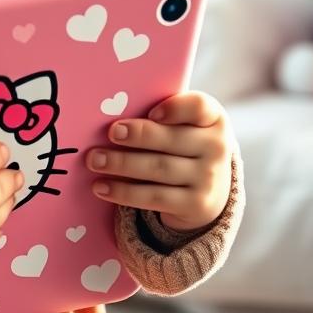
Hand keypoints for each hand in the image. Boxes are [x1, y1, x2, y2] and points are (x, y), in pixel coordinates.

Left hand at [85, 91, 233, 233]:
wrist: (208, 191)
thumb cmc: (182, 145)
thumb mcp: (182, 127)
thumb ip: (159, 118)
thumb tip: (111, 117)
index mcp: (213, 118)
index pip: (200, 107)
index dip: (176, 109)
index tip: (151, 112)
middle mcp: (217, 147)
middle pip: (172, 139)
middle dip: (138, 136)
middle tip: (110, 133)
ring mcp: (209, 178)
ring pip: (158, 168)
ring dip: (121, 164)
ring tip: (95, 160)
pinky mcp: (196, 205)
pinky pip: (153, 197)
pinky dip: (123, 192)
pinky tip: (101, 187)